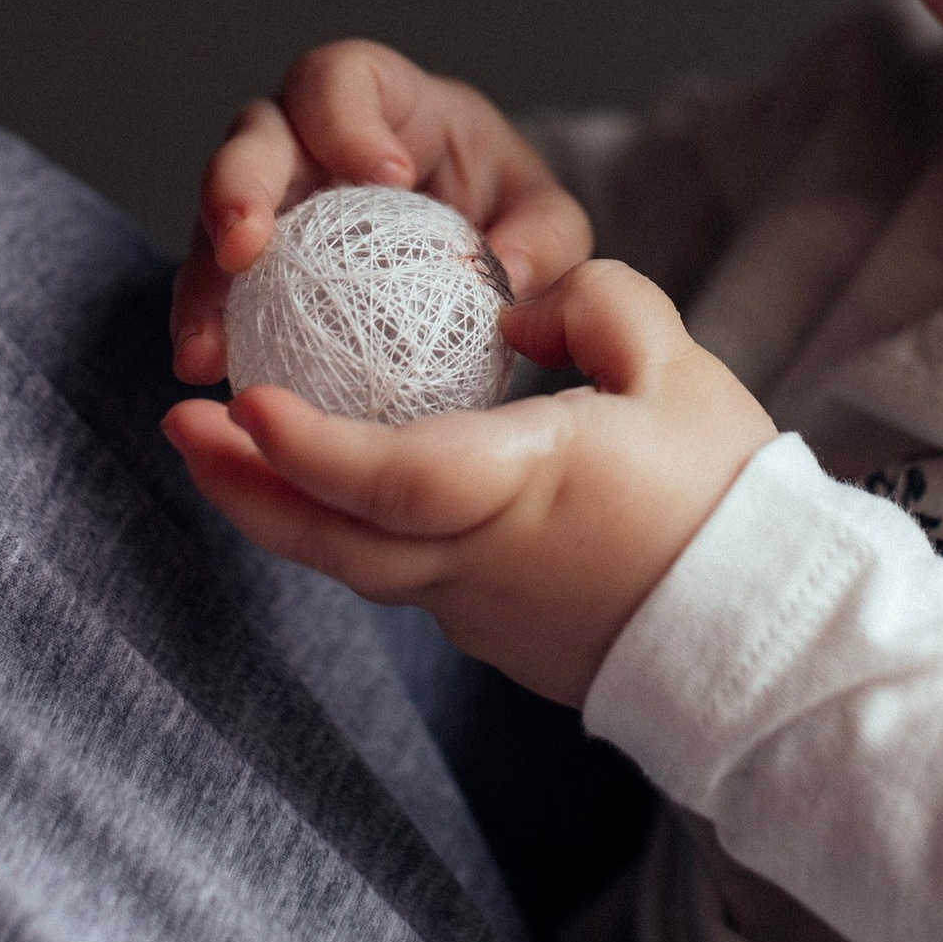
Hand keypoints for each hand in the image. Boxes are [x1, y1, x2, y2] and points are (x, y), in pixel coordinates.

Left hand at [162, 259, 777, 704]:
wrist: (763, 634)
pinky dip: (340, 528)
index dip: (309, 444)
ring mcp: (476, 608)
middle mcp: (480, 561)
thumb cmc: (727, 495)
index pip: (390, 476)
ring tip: (226, 450)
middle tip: (179, 424)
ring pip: (352, 563)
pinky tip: (328, 488)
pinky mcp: (489, 631)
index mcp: (526, 489)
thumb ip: (594, 306)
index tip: (244, 402)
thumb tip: (516, 310)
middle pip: (332, 538)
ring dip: (278, 507)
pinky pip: (394, 575)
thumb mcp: (677, 369)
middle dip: (244, 482)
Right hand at [170, 39, 590, 385]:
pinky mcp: (251, 257)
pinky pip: (214, 281)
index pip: (345, 79)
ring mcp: (272, 193)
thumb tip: (507, 276)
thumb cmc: (505, 209)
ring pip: (218, 212)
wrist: (473, 248)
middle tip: (247, 246)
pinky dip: (204, 321)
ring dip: (205, 275)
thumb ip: (543, 238)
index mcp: (383, 98)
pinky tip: (206, 366)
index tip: (383, 175)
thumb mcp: (545, 215)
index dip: (348, 116)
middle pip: (256, 134)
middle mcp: (307, 133)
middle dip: (241, 183)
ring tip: (206, 342)